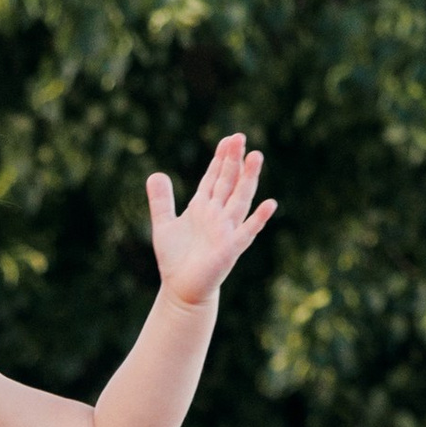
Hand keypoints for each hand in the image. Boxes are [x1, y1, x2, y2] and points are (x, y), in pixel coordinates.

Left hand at [146, 133, 274, 307]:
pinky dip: (258, 219)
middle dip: (233, 160)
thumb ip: (161, 200)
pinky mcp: (230, 249)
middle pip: (228, 181)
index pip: (215, 176)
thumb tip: (155, 174)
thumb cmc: (176, 259)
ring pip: (240, 199)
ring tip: (256, 156)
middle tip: (240, 136)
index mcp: (203, 206)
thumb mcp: (163, 224)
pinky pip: (247, 231)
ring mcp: (226, 230)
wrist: (181, 289)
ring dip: (248, 179)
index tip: (228, 138)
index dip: (221, 158)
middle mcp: (218, 214)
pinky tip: (269, 204)